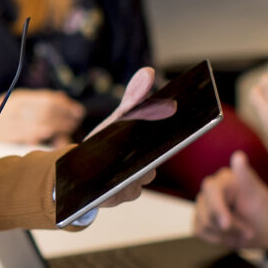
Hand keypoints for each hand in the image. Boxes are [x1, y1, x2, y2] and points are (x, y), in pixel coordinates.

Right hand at [0, 89, 85, 146]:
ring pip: (43, 122)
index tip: (77, 109)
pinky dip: (45, 133)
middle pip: (48, 111)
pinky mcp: (13, 135)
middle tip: (77, 119)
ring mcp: (15, 122)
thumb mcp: (19, 99)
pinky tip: (54, 133)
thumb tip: (63, 97)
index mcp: (21, 98)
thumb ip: (40, 98)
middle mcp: (18, 108)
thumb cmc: (2, 111)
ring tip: (70, 127)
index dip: (65, 104)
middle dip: (66, 115)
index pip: (48, 99)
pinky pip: (33, 134)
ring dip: (60, 125)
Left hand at [56, 68, 178, 219]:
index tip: (189, 124)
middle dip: (158, 153)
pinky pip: (125, 192)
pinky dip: (119, 185)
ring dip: (136, 171)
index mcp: (152, 148)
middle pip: (159, 160)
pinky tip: (109, 181)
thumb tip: (149, 70)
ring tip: (127, 163)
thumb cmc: (104, 141)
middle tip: (156, 144)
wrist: (78, 168)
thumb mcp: (119, 117)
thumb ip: (134, 98)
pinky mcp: (119, 196)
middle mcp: (148, 169)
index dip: (183, 134)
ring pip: (143, 178)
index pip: (174, 140)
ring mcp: (135, 184)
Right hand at [193, 151, 267, 251]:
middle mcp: (210, 190)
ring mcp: (202, 204)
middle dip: (230, 226)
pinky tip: (229, 234)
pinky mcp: (198, 218)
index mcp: (224, 179)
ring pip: (204, 224)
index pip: (211, 190)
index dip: (218, 209)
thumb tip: (239, 156)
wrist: (261, 232)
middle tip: (248, 233)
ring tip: (242, 231)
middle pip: (206, 211)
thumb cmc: (262, 211)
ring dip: (227, 234)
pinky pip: (200, 231)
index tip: (226, 224)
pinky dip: (217, 238)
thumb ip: (245, 179)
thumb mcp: (259, 195)